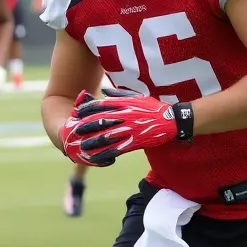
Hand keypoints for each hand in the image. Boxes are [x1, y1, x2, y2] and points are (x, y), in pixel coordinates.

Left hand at [60, 88, 177, 166]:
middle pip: (100, 121)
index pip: (100, 106)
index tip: (76, 113)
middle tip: (75, 130)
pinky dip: (105, 153)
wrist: (171, 120)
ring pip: (106, 136)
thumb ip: (119, 94)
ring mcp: (129, 130)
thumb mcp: (136, 96)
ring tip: (82, 145)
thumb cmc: (153, 107)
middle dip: (85, 126)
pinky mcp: (134, 142)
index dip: (86, 110)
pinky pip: (116, 149)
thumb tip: (105, 90)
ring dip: (92, 141)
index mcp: (124, 104)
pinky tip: (96, 157)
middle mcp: (124, 116)